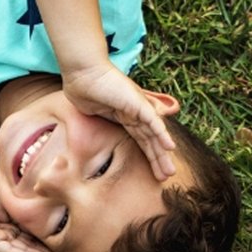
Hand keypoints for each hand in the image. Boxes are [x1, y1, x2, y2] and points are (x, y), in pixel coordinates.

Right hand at [62, 63, 176, 180]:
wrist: (82, 75)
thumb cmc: (85, 91)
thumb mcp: (97, 113)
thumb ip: (107, 120)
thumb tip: (103, 134)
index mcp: (126, 117)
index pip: (141, 140)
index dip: (148, 157)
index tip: (153, 174)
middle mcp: (136, 113)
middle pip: (150, 140)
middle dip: (158, 159)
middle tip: (166, 176)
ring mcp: (138, 108)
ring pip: (154, 135)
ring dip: (162, 153)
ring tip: (170, 171)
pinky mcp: (138, 103)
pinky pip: (153, 122)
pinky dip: (161, 134)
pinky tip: (169, 147)